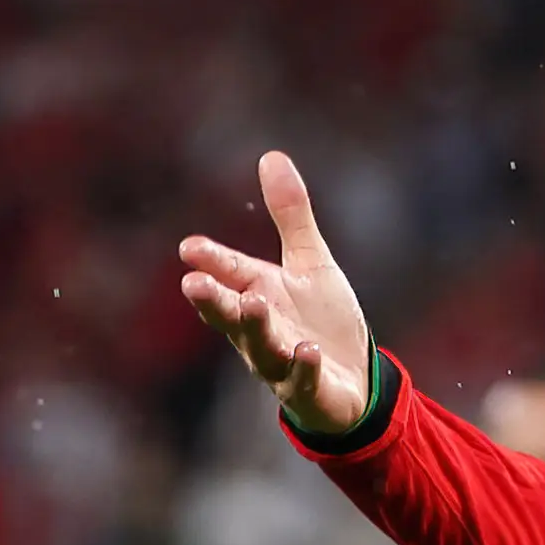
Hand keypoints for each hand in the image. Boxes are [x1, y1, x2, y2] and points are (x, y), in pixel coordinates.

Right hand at [179, 151, 377, 435]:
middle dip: (213, 300)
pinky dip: (303, 367)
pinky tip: (306, 350)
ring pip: (261, 348)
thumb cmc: (321, 321)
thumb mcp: (310, 262)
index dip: (211, 261)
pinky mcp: (310, 389)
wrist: (355, 380)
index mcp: (258, 294)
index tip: (189, 247)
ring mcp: (281, 363)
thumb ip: (290, 215)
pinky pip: (303, 379)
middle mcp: (262, 330)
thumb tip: (271, 155)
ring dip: (255, 328)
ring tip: (252, 302)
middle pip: (231, 315)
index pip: (230, 274)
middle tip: (193, 285)